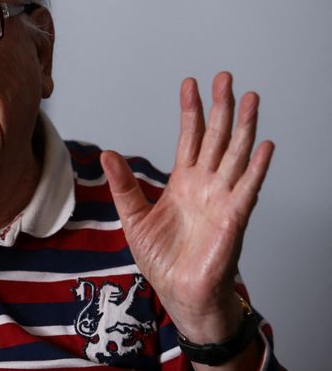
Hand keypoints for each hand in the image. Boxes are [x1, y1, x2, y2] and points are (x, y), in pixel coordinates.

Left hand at [100, 72, 272, 341]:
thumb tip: (106, 154)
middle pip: (217, 137)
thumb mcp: (133, 218)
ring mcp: (222, 199)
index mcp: (183, 182)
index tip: (190, 84)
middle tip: (225, 76)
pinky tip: (264, 145)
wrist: (180, 294)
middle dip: (221, 107)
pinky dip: (257, 167)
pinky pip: (248, 188)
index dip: (191, 110)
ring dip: (245, 127)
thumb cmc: (162, 259)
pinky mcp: (234, 218)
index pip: (190, 137)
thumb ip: (123, 185)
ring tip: (251, 98)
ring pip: (237, 155)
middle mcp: (206, 185)